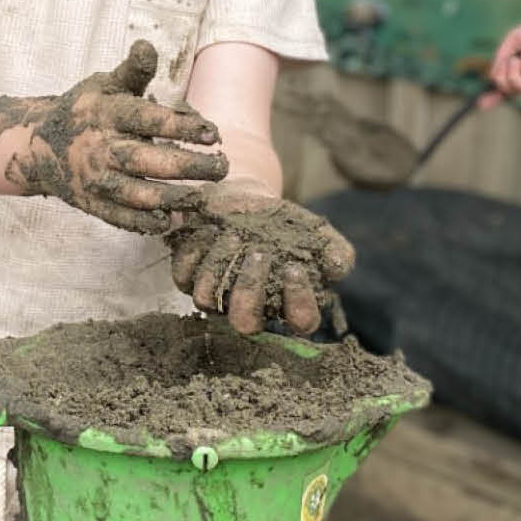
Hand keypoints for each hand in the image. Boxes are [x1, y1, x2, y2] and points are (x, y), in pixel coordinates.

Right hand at [0, 40, 228, 233]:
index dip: (182, 126)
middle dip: (188, 166)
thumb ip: (133, 71)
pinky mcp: (93, 205)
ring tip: (202, 197)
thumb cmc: (86, 109)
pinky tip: (172, 220)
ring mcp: (96, 180)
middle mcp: (101, 149)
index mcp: (107, 114)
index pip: (148, 120)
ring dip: (173, 199)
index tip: (213, 132)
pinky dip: (146, 222)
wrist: (39, 146)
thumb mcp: (105, 85)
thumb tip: (147, 45)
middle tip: (223, 167)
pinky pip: (122, 218)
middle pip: (148, 161)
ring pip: (138, 195)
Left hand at [167, 183, 355, 335]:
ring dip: (221, 267)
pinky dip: (196, 251)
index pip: (300, 322)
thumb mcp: (313, 231)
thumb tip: (338, 268)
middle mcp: (250, 308)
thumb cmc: (283, 222)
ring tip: (234, 235)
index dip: (298, 302)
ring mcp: (217, 296)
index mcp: (287, 304)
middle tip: (259, 252)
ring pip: (208, 301)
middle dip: (250, 289)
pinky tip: (209, 229)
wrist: (244, 197)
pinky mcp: (188, 278)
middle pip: (245, 323)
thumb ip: (334, 249)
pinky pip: (183, 276)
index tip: (295, 268)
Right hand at [484, 8, 520, 105]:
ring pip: (520, 89)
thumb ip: (501, 58)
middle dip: (501, 77)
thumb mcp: (512, 42)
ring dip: (514, 71)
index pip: (508, 89)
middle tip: (507, 60)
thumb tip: (492, 77)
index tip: (481, 104)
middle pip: (510, 91)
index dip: (494, 98)